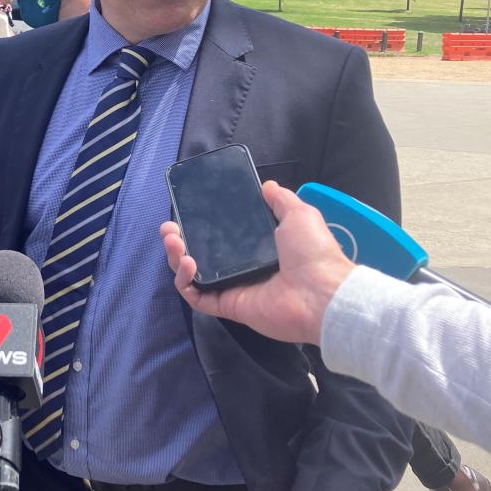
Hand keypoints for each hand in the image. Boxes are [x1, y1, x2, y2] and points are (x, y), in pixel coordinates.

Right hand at [163, 181, 352, 345]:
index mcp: (257, 247)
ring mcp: (233, 287)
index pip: (221, 236)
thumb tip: (266, 185)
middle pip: (201, 254)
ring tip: (173, 241)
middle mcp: (242, 267)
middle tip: (169, 229)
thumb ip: (281, 199)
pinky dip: (186, 282)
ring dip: (177, 258)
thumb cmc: (312, 252)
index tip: (187, 212)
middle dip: (179, 241)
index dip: (201, 225)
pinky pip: (197, 298)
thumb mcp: (299, 214)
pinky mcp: (228, 305)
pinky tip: (188, 263)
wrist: (321, 292)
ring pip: (193, 275)